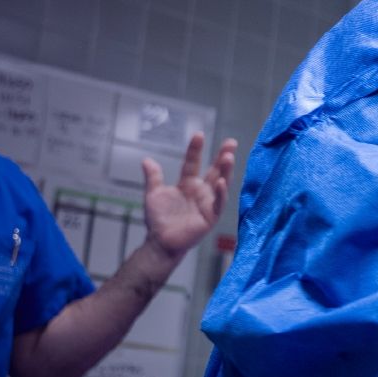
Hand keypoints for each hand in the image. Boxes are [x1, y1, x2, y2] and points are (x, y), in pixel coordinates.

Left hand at [143, 133, 235, 257]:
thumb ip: (153, 177)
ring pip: (220, 183)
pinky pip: (218, 202)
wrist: (160, 242)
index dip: (195, 149)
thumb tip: (146, 159)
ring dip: (226, 170)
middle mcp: (201, 191)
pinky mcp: (211, 216)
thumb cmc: (158, 220)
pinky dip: (220, 192)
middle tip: (231, 143)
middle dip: (223, 156)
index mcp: (188, 184)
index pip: (193, 163)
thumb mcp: (154, 194)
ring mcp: (208, 202)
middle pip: (214, 170)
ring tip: (228, 157)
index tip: (199, 134)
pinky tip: (220, 182)